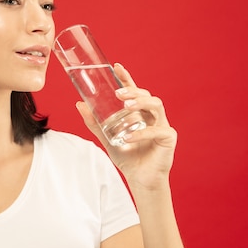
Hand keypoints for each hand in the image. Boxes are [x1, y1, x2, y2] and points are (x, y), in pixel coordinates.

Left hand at [76, 63, 176, 189]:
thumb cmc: (127, 158)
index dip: (127, 78)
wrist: (140, 180)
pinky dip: (142, 133)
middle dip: (133, 91)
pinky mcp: (168, 138)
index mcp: (139, 113)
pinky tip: (129, 137)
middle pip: (146, 95)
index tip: (116, 67)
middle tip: (119, 94)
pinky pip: (157, 130)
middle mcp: (152, 116)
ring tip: (126, 106)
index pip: (134, 91)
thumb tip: (79, 104)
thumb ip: (94, 123)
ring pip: (156, 105)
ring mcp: (162, 125)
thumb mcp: (107, 138)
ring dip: (141, 103)